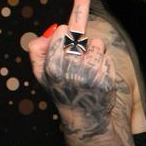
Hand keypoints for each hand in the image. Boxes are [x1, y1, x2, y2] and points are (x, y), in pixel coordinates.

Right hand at [27, 0, 115, 123]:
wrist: (83, 116)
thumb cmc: (61, 88)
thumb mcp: (41, 73)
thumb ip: (37, 50)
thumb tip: (52, 29)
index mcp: (53, 67)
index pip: (62, 30)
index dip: (64, 32)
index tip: (65, 30)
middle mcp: (71, 71)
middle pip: (80, 33)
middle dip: (80, 35)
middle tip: (81, 33)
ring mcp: (90, 77)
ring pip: (97, 42)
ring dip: (94, 50)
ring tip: (87, 66)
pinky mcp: (106, 81)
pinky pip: (108, 57)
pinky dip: (104, 63)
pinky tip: (97, 77)